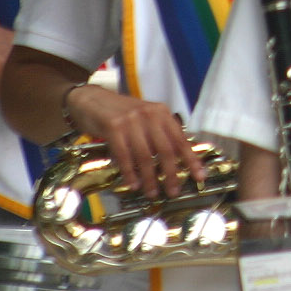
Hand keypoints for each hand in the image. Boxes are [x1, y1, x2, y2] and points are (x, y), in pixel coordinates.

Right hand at [65, 85, 206, 198]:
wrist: (91, 98)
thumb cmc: (120, 112)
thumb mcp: (145, 117)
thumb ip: (159, 133)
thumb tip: (175, 159)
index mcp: (161, 112)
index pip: (180, 139)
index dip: (191, 160)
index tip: (199, 175)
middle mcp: (149, 115)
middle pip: (166, 150)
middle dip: (171, 174)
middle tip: (173, 191)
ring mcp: (131, 121)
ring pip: (145, 156)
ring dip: (150, 178)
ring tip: (152, 192)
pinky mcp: (113, 128)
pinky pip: (124, 156)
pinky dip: (130, 173)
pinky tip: (133, 184)